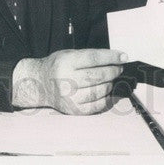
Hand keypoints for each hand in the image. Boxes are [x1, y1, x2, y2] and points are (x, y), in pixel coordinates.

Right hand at [12, 49, 127, 114]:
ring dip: (110, 84)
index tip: (123, 57)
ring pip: (99, 91)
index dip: (111, 57)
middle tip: (118, 68)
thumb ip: (89, 57)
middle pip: (98, 75)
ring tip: (110, 79)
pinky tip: (106, 92)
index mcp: (66, 62)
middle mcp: (66, 80)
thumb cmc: (57, 66)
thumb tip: (115, 60)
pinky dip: (105, 99)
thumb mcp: (68, 54)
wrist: (40, 84)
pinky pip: (95, 106)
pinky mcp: (73, 109)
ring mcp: (69, 97)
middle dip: (113, 71)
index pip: (94, 58)